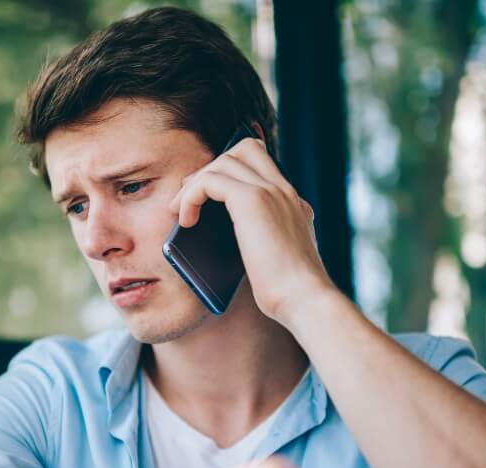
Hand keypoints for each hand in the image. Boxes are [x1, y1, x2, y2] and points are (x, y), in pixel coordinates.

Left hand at [168, 138, 334, 325]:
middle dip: (211, 168)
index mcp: (293, 203)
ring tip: (180, 211)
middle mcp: (284, 191)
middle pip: (244, 149)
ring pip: (223, 161)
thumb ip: (263, 242)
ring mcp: (271, 191)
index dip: (232, 171)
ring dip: (195, 184)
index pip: (263, 164)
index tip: (209, 194)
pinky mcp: (253, 200)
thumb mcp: (277, 259)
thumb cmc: (289, 293)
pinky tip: (186, 221)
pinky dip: (191, 196)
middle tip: (189, 196)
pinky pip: (210, 180)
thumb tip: (239, 244)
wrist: (304, 299)